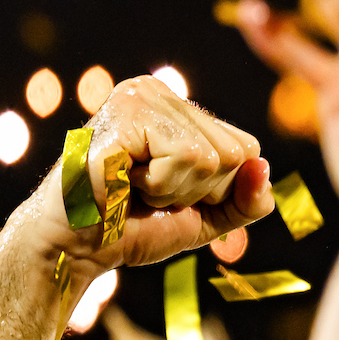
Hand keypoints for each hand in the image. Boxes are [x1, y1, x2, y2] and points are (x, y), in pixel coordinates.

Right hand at [13, 75, 272, 270]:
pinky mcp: (127, 114)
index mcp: (176, 106)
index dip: (215, 189)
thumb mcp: (207, 216)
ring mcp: (139, 96)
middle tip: (146, 193)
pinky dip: (160, 185)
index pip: (246, 149)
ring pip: (213, 157)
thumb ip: (248, 199)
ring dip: (175, 190)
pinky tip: (123, 181)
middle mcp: (157, 90)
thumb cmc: (133, 227)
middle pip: (235, 153)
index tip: (167, 193)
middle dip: (197, 190)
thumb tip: (264, 167)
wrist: (74, 249)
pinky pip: (188, 157)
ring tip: (132, 187)